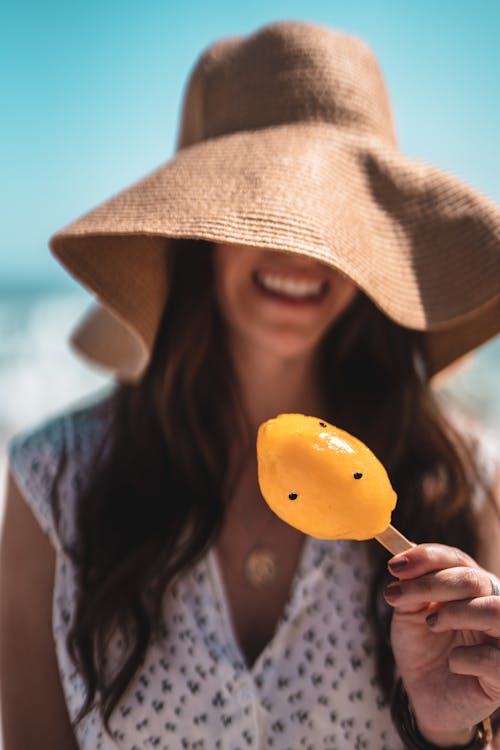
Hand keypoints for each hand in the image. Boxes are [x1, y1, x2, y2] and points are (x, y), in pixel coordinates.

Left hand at [384, 543, 499, 745]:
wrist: (425, 693)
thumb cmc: (422, 648)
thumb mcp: (408, 613)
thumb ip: (410, 588)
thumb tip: (403, 567)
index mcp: (473, 587)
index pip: (458, 559)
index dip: (427, 557)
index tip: (395, 567)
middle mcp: (494, 606)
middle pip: (475, 579)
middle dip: (432, 585)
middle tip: (400, 600)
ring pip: (494, 610)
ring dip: (456, 613)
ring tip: (432, 624)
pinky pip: (492, 658)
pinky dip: (463, 659)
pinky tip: (452, 663)